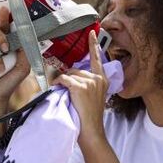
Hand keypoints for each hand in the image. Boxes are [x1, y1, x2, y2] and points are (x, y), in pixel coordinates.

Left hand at [55, 30, 108, 149]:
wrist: (92, 130)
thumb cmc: (90, 117)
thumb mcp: (93, 97)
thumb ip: (88, 84)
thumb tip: (72, 77)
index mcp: (103, 80)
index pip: (98, 58)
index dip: (94, 44)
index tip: (92, 32)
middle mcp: (99, 78)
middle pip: (77, 69)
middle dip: (69, 79)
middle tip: (69, 93)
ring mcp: (91, 82)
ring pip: (70, 75)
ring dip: (64, 84)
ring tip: (68, 97)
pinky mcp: (81, 86)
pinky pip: (64, 79)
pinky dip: (58, 84)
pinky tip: (60, 91)